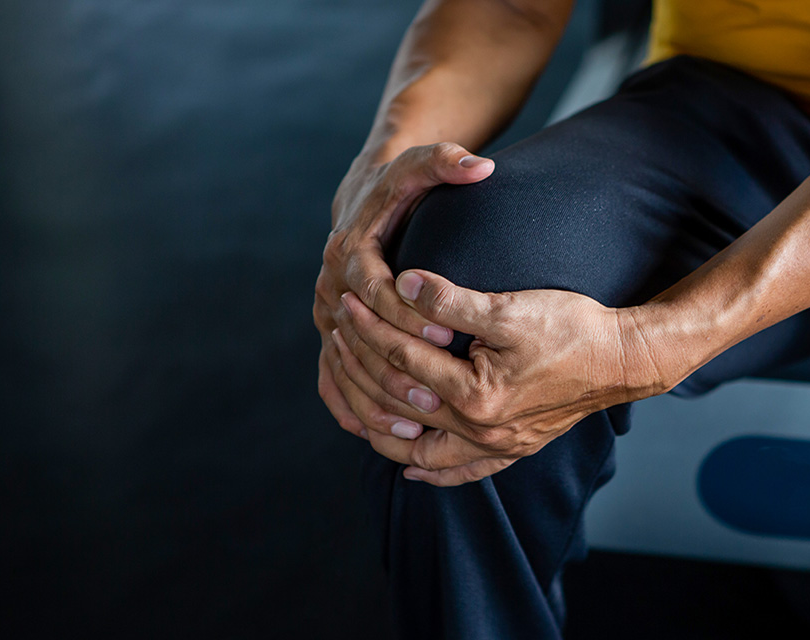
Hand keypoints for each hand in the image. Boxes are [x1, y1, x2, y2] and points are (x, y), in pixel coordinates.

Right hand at [314, 143, 494, 449]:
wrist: (365, 196)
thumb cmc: (401, 185)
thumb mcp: (421, 167)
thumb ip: (448, 163)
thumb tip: (483, 165)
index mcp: (349, 248)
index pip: (376, 289)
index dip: (409, 315)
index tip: (449, 337)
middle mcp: (330, 285)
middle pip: (357, 338)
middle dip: (394, 369)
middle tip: (435, 398)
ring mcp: (326, 315)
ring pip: (341, 367)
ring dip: (373, 400)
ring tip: (413, 429)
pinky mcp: (330, 336)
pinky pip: (333, 380)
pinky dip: (354, 407)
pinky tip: (386, 433)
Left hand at [331, 269, 668, 485]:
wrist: (625, 360)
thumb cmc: (573, 329)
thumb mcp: (509, 308)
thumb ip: (451, 301)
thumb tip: (403, 283)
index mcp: (475, 396)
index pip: (403, 362)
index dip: (369, 329)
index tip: (347, 304)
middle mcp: (481, 432)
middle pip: (400, 407)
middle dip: (362, 370)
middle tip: (339, 341)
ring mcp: (496, 446)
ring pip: (419, 450)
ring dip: (382, 426)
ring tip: (355, 399)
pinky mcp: (512, 449)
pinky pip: (461, 472)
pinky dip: (431, 470)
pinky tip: (411, 465)